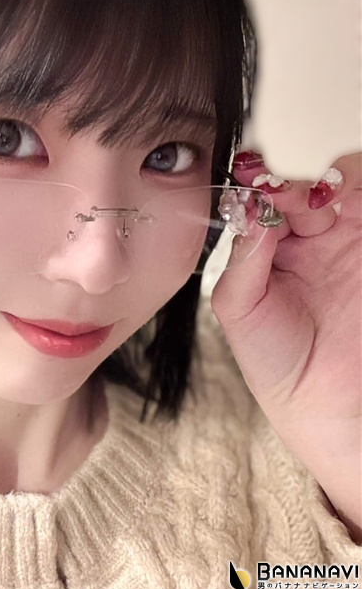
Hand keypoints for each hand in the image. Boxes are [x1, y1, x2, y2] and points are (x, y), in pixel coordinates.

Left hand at [210, 150, 361, 541]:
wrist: (326, 407)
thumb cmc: (278, 364)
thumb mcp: (238, 309)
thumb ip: (242, 258)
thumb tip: (250, 210)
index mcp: (270, 250)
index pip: (263, 202)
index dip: (256, 188)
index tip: (249, 183)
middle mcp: (310, 240)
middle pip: (302, 187)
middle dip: (289, 184)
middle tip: (280, 192)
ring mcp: (349, 242)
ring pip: (344, 186)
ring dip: (328, 182)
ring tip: (315, 198)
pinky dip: (356, 190)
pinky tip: (341, 201)